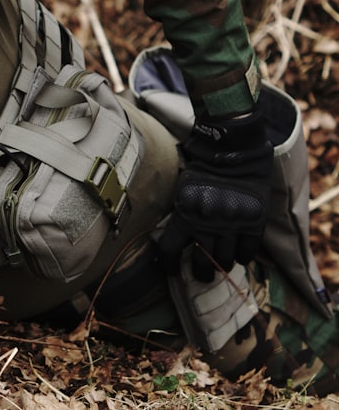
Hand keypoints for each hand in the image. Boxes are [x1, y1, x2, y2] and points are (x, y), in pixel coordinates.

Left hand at [157, 110, 273, 281]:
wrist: (232, 149)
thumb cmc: (202, 167)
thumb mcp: (182, 189)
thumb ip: (181, 212)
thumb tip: (174, 236)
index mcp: (184, 214)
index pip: (170, 249)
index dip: (169, 264)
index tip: (172, 270)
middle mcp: (207, 223)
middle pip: (203, 262)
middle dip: (201, 272)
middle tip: (203, 274)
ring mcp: (232, 224)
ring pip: (227, 260)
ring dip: (223, 264)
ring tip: (222, 263)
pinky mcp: (253, 220)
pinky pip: (249, 250)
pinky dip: (245, 256)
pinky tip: (241, 255)